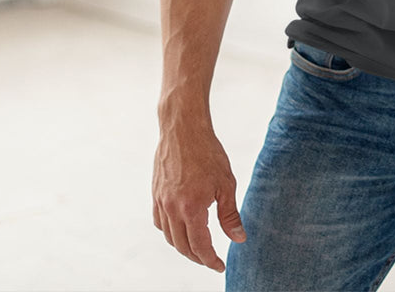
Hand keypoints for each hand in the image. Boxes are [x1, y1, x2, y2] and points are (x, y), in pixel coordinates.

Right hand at [152, 122, 245, 272]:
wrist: (184, 129)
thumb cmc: (208, 152)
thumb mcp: (226, 183)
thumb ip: (230, 215)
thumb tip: (239, 239)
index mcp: (191, 209)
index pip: (199, 246)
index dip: (210, 260)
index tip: (220, 266)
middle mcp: (171, 209)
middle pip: (182, 246)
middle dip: (197, 257)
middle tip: (210, 259)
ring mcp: (160, 202)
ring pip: (169, 236)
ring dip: (182, 246)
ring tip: (198, 247)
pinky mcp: (155, 194)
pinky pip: (159, 222)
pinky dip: (169, 231)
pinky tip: (180, 228)